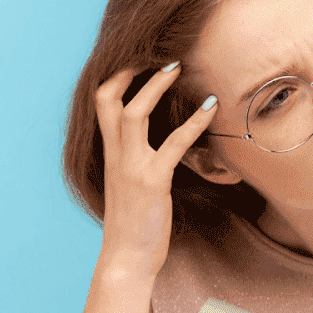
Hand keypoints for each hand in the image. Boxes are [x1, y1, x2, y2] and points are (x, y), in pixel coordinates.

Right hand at [93, 64, 217, 278]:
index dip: (117, 77)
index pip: (101, 103)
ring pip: (134, 114)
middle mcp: (116, 156)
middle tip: (157, 52)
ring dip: (156, 86)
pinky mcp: (153, 181)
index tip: (138, 59)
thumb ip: (134, 164)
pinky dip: (193, 124)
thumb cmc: (132, 226)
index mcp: (110, 155)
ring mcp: (132, 167)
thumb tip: (152, 149)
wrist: (125, 259)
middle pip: (109, 99)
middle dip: (130, 71)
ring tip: (178, 67)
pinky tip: (210, 110)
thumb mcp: (128, 187)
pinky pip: (173, 144)